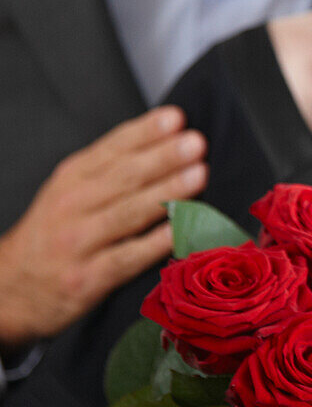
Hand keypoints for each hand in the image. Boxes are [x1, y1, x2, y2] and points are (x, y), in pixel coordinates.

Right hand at [0, 107, 207, 346]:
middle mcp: (73, 204)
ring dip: (167, 192)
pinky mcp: (86, 279)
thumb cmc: (52, 233)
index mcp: (73, 177)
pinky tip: (178, 230)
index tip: (176, 118)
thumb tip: (167, 145)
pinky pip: (126, 258)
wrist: (10, 287)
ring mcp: (78, 242)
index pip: (113, 147)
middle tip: (195, 143)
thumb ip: (111, 169)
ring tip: (198, 175)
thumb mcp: (70, 190)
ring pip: (128, 212)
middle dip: (163, 157)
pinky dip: (154, 243)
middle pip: (125, 176)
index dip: (146, 132)